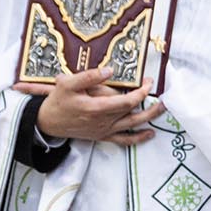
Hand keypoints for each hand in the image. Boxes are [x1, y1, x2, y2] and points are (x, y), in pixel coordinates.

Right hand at [15, 66, 165, 145]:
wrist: (47, 123)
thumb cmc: (58, 101)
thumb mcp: (68, 83)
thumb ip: (89, 76)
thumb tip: (110, 70)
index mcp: (96, 108)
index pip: (126, 101)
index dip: (141, 92)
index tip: (148, 82)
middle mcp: (103, 122)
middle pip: (133, 113)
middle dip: (150, 103)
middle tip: (163, 95)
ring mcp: (104, 130)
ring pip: (132, 126)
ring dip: (149, 118)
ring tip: (162, 110)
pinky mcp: (102, 136)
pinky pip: (124, 140)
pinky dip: (138, 138)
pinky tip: (149, 134)